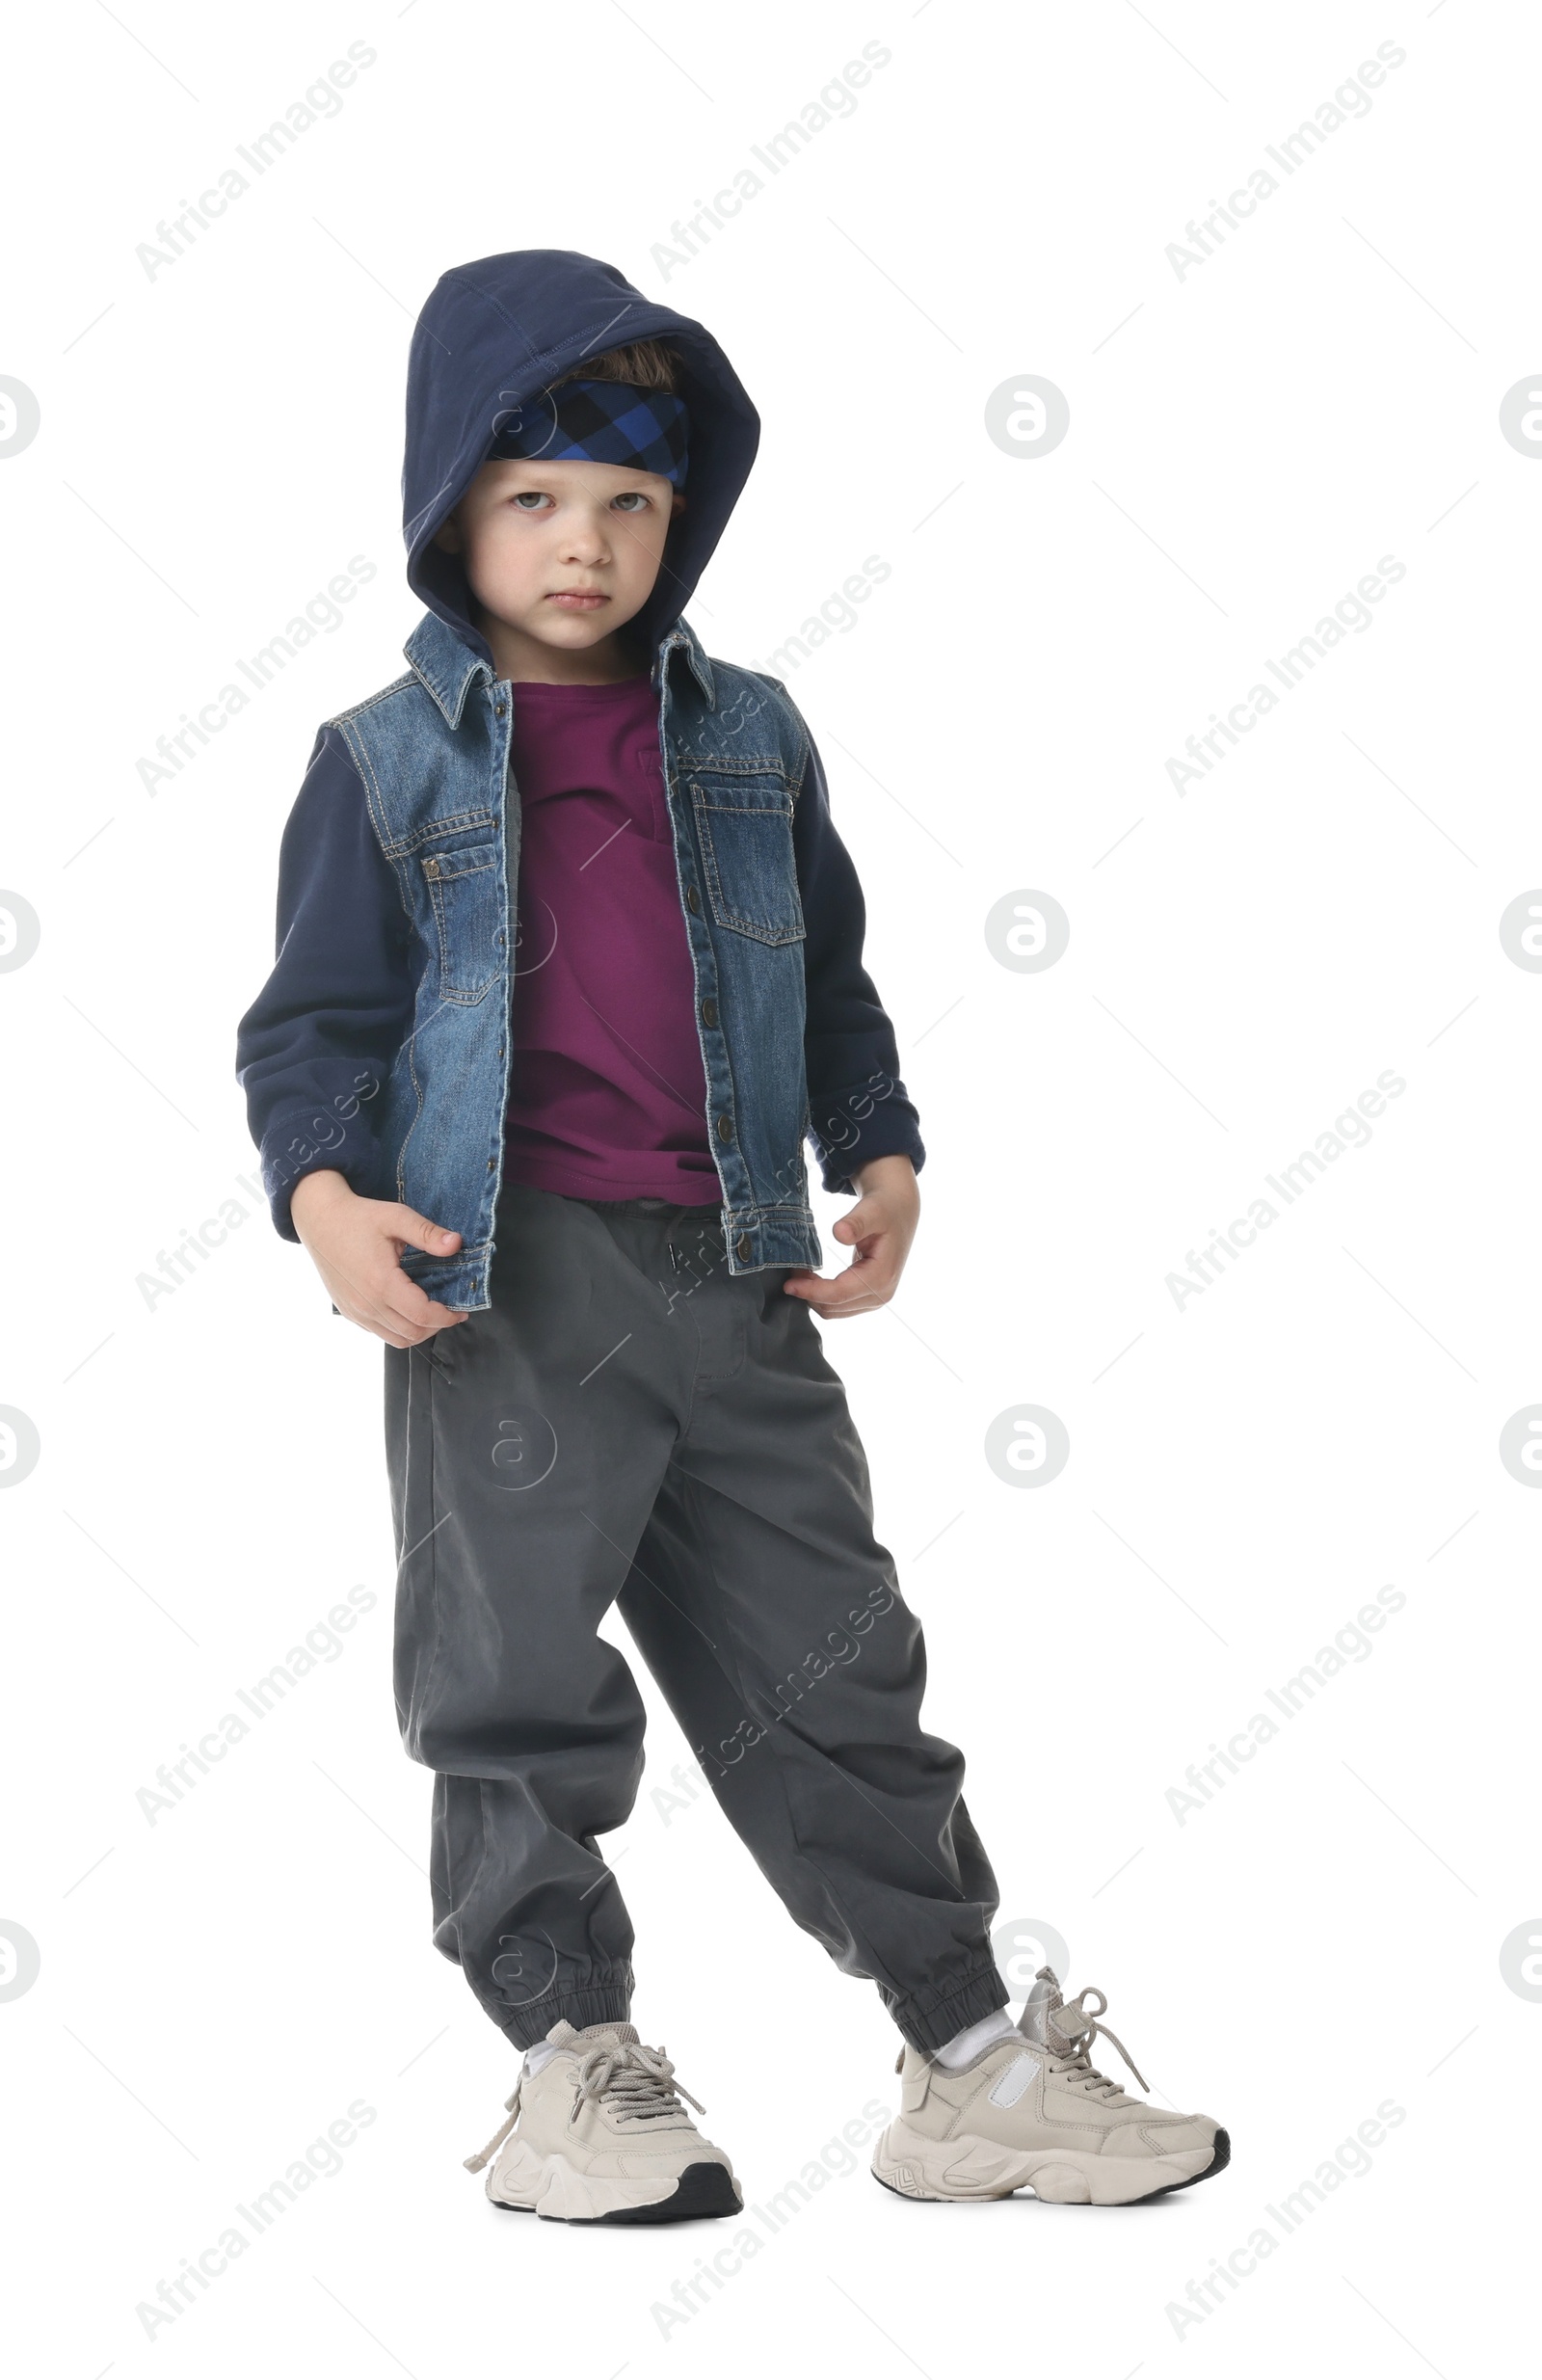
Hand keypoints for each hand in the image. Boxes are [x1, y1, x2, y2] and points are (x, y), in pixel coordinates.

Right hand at [291, 1170, 469, 1347]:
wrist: (320, 1219)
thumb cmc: (358, 1217)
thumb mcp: (396, 1217)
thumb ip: (428, 1233)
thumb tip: (457, 1244)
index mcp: (381, 1283)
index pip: (423, 1316)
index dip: (447, 1317)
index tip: (460, 1310)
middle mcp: (366, 1304)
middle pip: (412, 1333)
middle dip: (437, 1326)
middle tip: (449, 1310)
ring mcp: (355, 1311)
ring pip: (396, 1339)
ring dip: (418, 1331)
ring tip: (430, 1313)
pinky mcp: (348, 1311)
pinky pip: (379, 1333)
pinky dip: (398, 1329)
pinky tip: (406, 1309)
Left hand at [782, 1154, 918, 1319]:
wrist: (899, 1211)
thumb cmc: (885, 1209)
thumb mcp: (872, 1210)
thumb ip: (856, 1222)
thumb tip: (839, 1233)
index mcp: (882, 1276)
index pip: (839, 1294)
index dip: (811, 1290)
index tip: (788, 1283)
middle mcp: (881, 1294)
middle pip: (834, 1308)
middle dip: (808, 1293)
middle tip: (790, 1270)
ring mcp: (876, 1299)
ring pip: (834, 1311)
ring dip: (813, 1296)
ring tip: (799, 1272)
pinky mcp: (868, 1297)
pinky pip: (839, 1306)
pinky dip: (821, 1295)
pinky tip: (810, 1277)